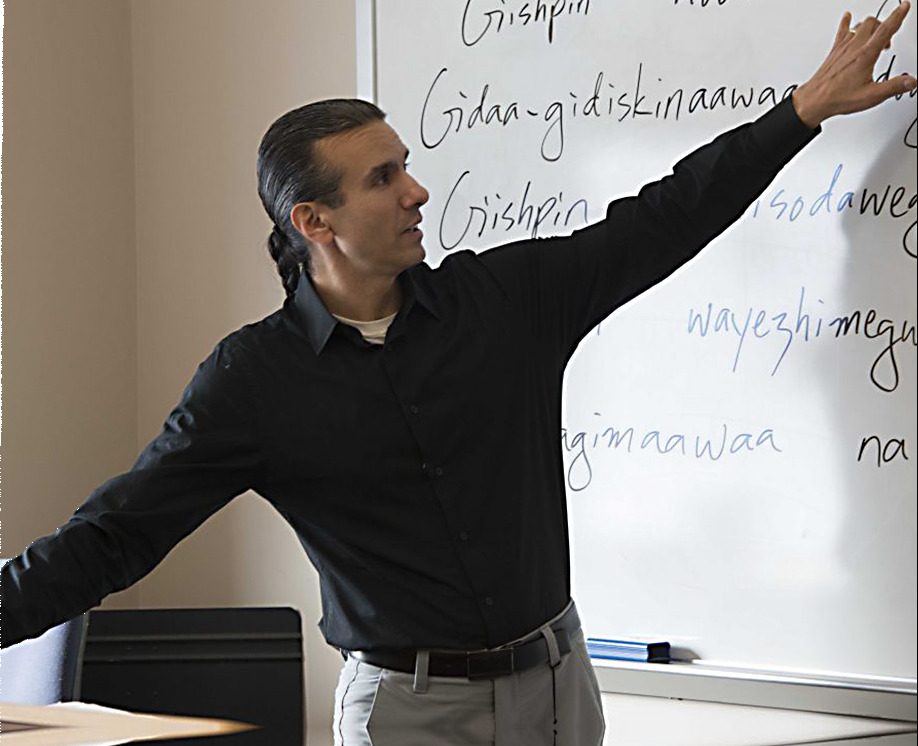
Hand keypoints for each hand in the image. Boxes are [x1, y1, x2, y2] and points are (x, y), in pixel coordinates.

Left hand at [792, 2, 916, 127]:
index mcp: (866, 55)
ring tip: (876, 36)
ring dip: (871, 26)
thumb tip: (911, 81)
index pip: (886, 29)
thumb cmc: (838, 98)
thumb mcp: (872, 96)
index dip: (898, 16)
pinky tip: (847, 17)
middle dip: (885, 26)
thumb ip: (893, 87)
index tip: (905, 6)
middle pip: (873, 23)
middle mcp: (854, 47)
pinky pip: (841, 31)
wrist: (814, 101)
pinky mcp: (834, 51)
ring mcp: (843, 47)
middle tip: (889, 39)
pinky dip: (847, 22)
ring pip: (860, 25)